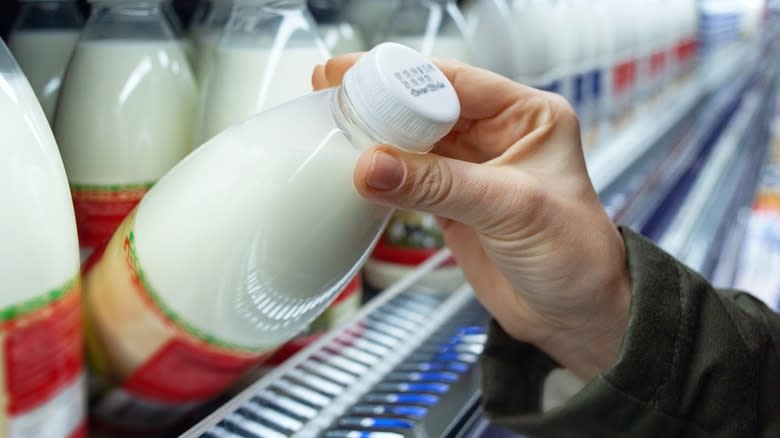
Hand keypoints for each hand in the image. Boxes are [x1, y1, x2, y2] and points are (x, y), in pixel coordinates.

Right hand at [313, 56, 630, 380]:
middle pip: (428, 107)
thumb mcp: (512, 209)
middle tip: (331, 97)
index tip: (356, 78)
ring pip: (414, 142)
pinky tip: (355, 170)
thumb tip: (373, 165)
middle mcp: (498, 135)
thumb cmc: (576, 257)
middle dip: (381, 102)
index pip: (457, 83)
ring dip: (376, 139)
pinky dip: (382, 176)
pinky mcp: (451, 201)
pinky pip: (408, 178)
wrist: (573, 316)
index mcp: (528, 116)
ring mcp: (471, 169)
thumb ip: (440, 185)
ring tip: (333, 129)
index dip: (405, 78)